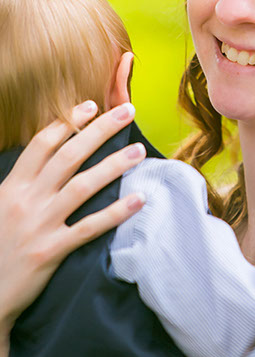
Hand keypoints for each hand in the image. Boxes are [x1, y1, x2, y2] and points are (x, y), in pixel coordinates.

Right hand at [0, 101, 145, 334]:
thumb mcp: (1, 205)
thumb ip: (24, 183)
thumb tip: (51, 157)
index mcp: (12, 185)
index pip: (42, 143)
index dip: (68, 121)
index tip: (92, 105)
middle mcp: (27, 199)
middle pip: (69, 156)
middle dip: (100, 130)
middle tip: (127, 111)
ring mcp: (40, 224)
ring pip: (83, 186)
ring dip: (114, 166)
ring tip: (139, 151)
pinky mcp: (51, 250)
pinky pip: (90, 227)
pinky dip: (116, 213)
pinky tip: (139, 200)